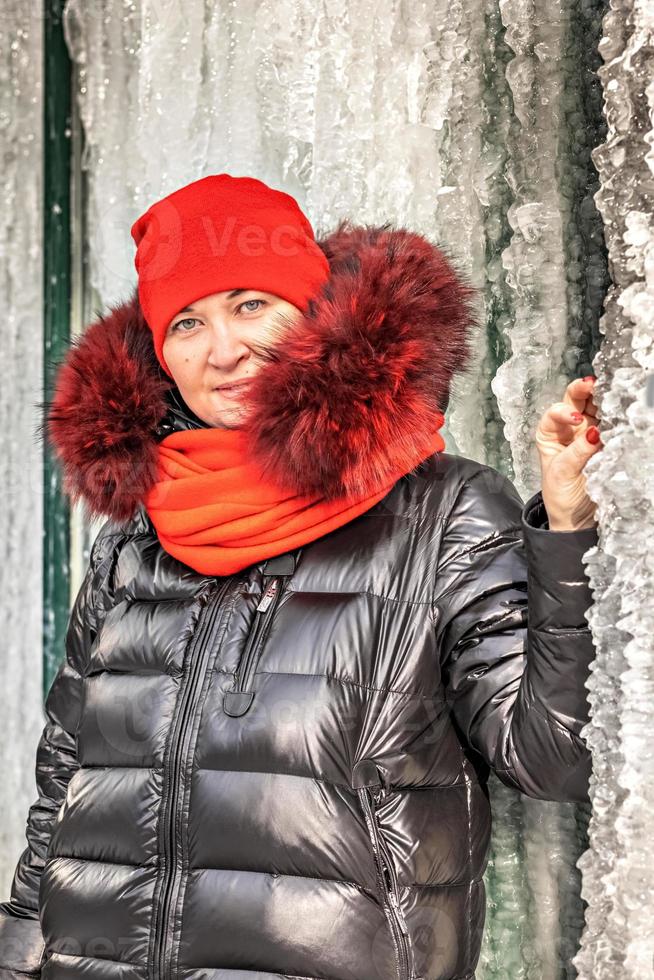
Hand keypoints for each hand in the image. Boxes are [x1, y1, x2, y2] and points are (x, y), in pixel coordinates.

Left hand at [535, 376, 602, 530]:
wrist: (577, 519)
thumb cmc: (561, 496)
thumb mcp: (562, 474)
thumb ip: (576, 452)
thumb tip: (593, 433)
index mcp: (550, 434)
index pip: (555, 413)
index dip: (564, 411)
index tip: (575, 418)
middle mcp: (569, 430)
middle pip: (575, 401)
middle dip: (582, 390)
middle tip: (592, 385)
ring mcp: (589, 434)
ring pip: (595, 408)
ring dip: (601, 399)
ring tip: (608, 395)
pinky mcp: (605, 443)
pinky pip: (611, 425)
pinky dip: (615, 417)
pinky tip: (618, 414)